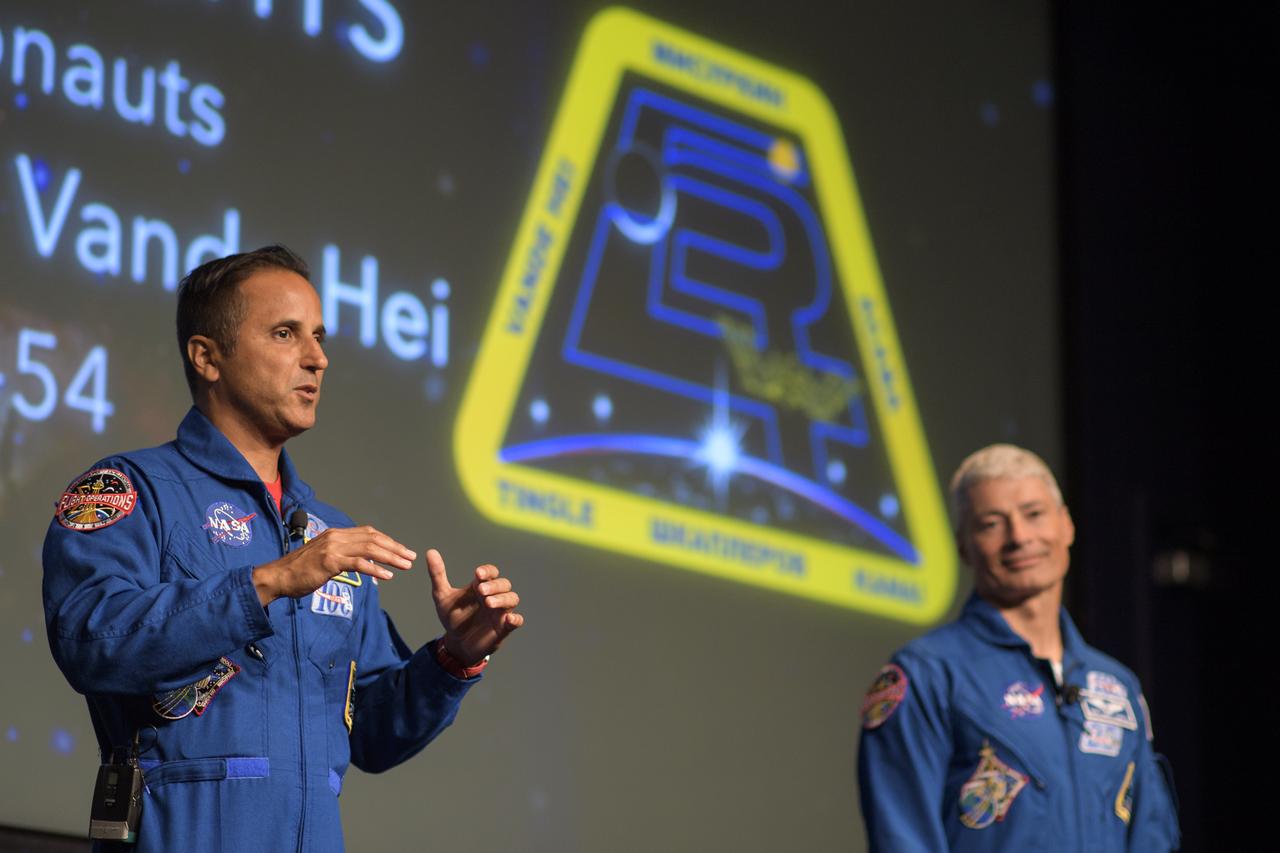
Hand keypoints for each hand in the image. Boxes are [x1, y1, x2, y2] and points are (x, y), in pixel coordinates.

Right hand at [252, 526, 414, 604]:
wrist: (278, 577)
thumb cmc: (300, 571)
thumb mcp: (324, 558)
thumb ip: (343, 556)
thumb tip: (363, 562)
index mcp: (337, 534)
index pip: (369, 533)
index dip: (388, 541)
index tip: (402, 550)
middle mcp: (337, 537)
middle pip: (373, 539)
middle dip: (395, 548)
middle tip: (411, 557)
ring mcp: (333, 548)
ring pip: (370, 549)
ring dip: (391, 557)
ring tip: (405, 566)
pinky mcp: (329, 562)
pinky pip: (358, 564)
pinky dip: (375, 570)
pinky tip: (387, 577)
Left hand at [426, 549, 522, 665]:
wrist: (456, 644)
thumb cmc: (453, 618)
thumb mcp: (442, 596)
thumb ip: (438, 575)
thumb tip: (430, 552)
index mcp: (480, 587)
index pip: (491, 572)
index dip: (488, 571)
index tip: (477, 574)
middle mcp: (493, 597)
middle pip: (504, 584)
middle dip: (494, 585)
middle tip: (481, 591)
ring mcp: (500, 612)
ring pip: (512, 599)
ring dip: (503, 599)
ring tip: (488, 603)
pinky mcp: (504, 628)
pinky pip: (517, 620)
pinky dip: (516, 618)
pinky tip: (508, 619)